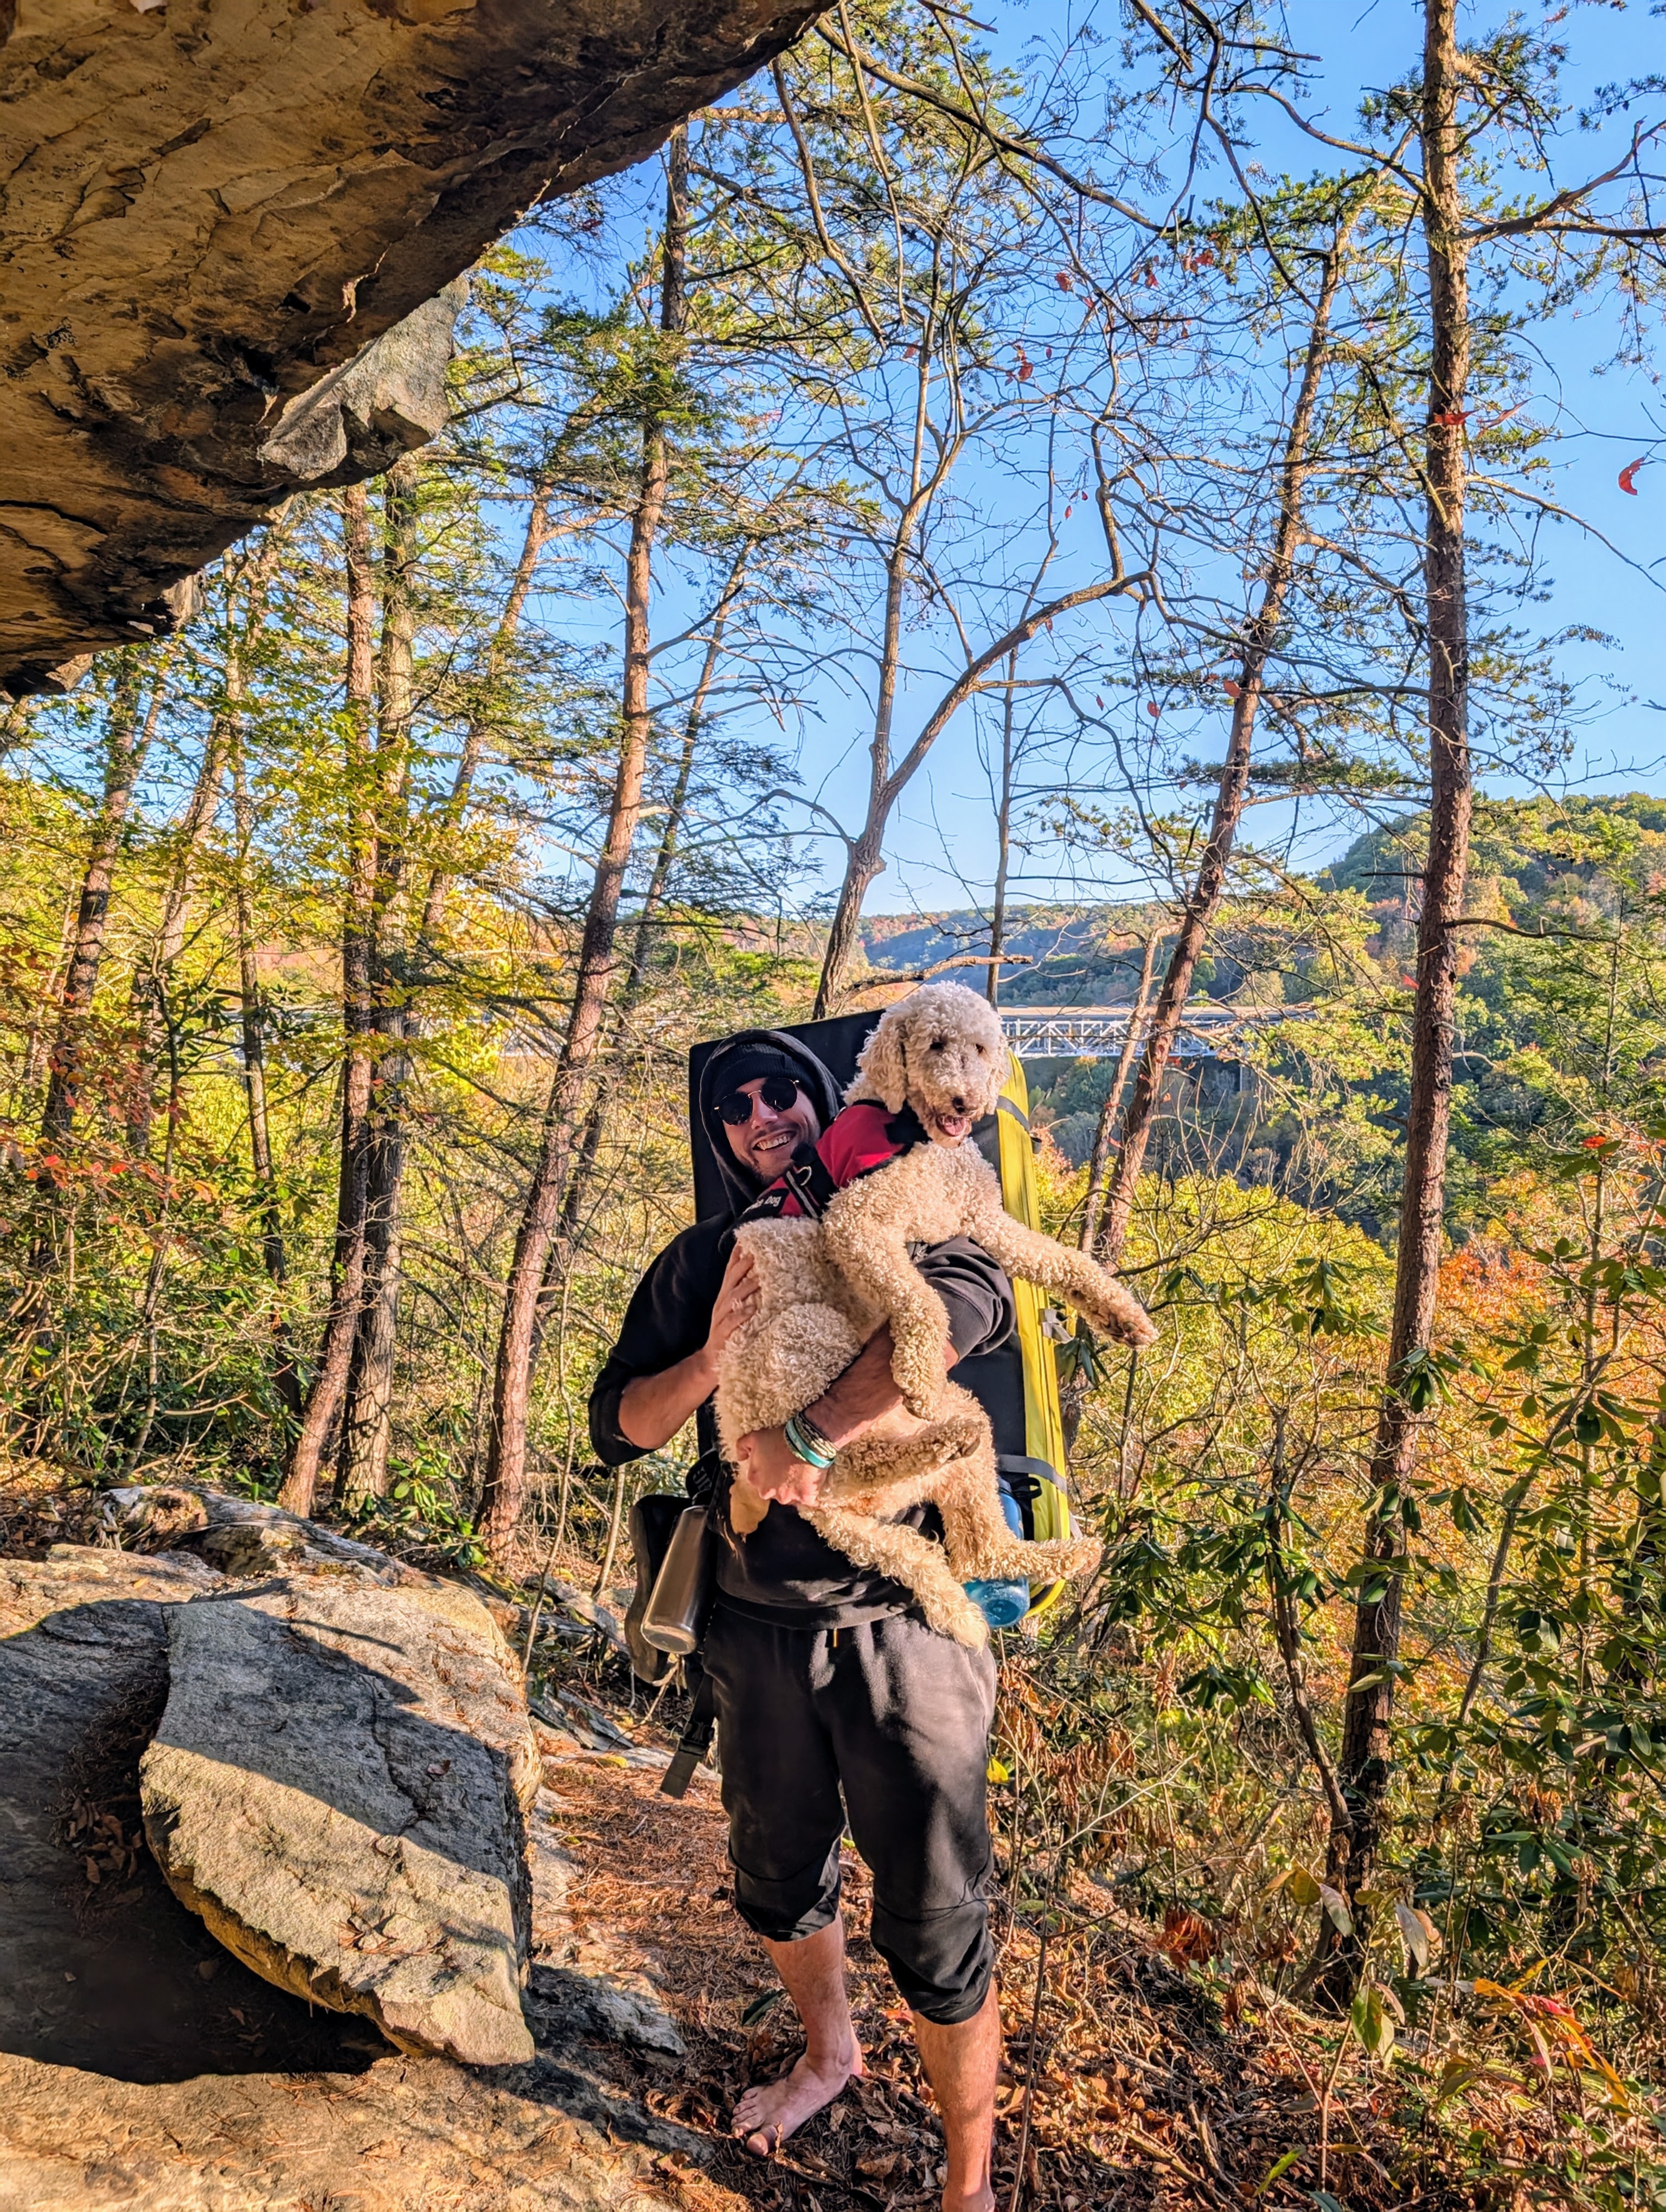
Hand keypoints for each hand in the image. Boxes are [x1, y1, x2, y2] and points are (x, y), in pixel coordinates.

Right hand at [705, 1245, 759, 1364]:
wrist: (710, 1360)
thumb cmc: (729, 1331)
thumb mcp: (735, 1309)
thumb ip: (744, 1293)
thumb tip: (761, 1275)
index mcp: (725, 1296)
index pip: (729, 1271)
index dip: (737, 1255)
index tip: (747, 1240)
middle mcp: (722, 1304)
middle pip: (731, 1280)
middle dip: (742, 1266)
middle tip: (756, 1254)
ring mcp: (721, 1318)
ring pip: (732, 1299)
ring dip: (746, 1288)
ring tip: (760, 1280)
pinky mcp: (723, 1334)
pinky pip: (733, 1322)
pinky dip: (743, 1315)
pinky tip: (753, 1309)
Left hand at [736, 1424, 825, 1507]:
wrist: (805, 1441)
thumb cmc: (779, 1439)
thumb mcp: (755, 1437)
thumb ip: (742, 1446)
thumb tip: (740, 1457)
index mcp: (755, 1479)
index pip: (760, 1480)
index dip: (770, 1471)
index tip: (778, 1463)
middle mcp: (768, 1492)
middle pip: (774, 1491)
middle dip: (781, 1483)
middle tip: (790, 1468)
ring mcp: (787, 1497)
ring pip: (790, 1497)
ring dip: (795, 1488)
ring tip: (802, 1473)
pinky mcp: (805, 1498)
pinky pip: (808, 1499)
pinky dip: (810, 1492)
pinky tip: (812, 1480)